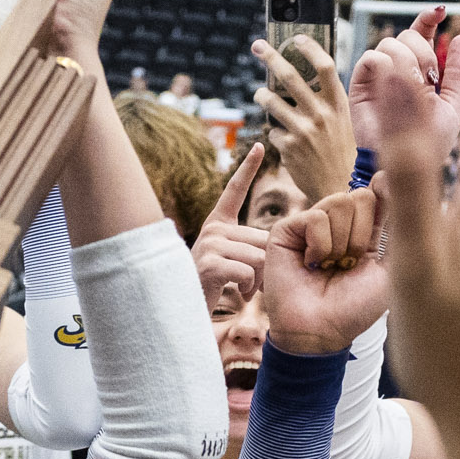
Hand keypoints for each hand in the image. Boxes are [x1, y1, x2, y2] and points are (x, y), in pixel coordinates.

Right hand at [195, 146, 270, 312]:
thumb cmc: (212, 289)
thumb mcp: (232, 261)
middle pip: (263, 239)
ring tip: (243, 290)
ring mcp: (209, 243)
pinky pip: (247, 271)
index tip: (257, 146)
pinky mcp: (210, 262)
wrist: (184, 312)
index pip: (234, 190)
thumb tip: (275, 242)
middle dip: (267, 266)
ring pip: (259, 257)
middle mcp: (212, 228)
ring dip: (258, 280)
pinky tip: (235, 293)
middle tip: (252, 284)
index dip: (247, 168)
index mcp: (217, 223)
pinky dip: (248, 287)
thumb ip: (250, 246)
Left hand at [250, 32, 354, 202]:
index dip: (309, 48)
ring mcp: (303, 130)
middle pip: (289, 76)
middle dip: (270, 57)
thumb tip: (303, 79)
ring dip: (262, 95)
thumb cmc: (342, 155)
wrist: (340, 191)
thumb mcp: (344, 123)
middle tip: (257, 46)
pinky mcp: (289, 147)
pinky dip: (276, 133)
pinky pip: (274, 131)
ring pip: (271, 101)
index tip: (296, 38)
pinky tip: (287, 142)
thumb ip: (327, 103)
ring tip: (260, 94)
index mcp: (339, 104)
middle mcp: (321, 114)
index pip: (324, 66)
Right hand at [261, 185, 390, 354]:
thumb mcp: (392, 269)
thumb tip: (392, 183)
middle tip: (349, 264)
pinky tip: (312, 265)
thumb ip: (399, 228)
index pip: (378, 192)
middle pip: (360, 195)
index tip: (385, 214)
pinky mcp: (287, 230)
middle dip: (361, 235)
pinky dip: (319, 247)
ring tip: (331, 267)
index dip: (384, 194)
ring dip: (340, 244)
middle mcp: (338, 223)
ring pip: (339, 203)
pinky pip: (315, 218)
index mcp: (365, 229)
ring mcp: (311, 224)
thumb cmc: (355, 308)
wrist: (320, 332)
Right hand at [350, 5, 459, 158]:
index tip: (440, 13)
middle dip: (423, 51)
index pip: (421, 31)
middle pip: (407, 34)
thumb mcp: (454, 103)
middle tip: (430, 79)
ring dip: (407, 62)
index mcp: (420, 68)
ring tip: (413, 88)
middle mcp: (398, 67)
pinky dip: (386, 67)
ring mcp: (379, 74)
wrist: (407, 164)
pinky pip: (372, 57)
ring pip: (391, 43)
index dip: (428, 18)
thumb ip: (458, 71)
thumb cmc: (430, 141)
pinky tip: (395, 85)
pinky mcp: (361, 83)